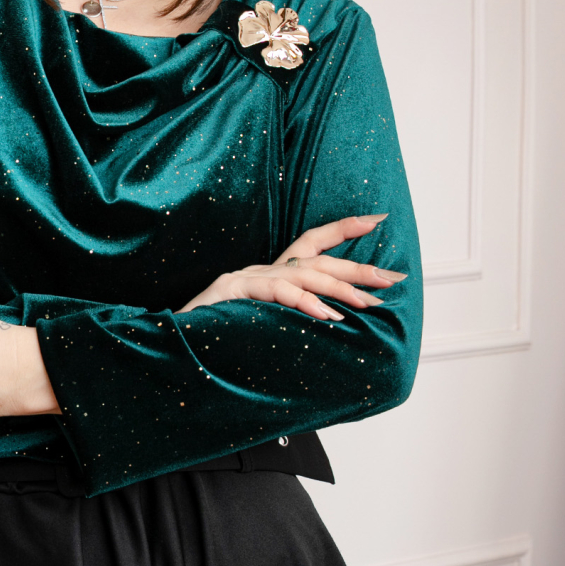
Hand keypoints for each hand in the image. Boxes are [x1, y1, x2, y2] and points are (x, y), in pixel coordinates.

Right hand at [178, 214, 406, 319]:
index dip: (343, 229)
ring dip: (339, 288)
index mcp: (269, 275)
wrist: (172, 346)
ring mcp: (245, 279)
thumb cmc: (217, 341)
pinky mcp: (231, 293)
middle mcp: (260, 271)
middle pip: (317, 260)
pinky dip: (304, 303)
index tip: (377, 219)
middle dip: (357, 267)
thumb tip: (336, 329)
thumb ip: (292, 324)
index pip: (312, 243)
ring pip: (302, 276)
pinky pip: (275, 293)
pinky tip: (327, 316)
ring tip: (368, 302)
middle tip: (392, 278)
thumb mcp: (263, 329)